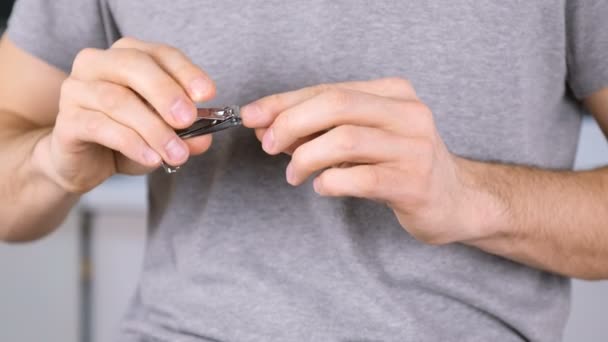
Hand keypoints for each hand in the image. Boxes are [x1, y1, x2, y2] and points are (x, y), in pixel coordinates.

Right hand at [44, 37, 214, 192]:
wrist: (84, 163)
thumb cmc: (125, 137)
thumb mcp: (163, 134)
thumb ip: (185, 134)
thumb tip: (203, 138)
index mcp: (127, 56)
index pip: (161, 54)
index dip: (186, 72)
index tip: (207, 94)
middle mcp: (98, 64)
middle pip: (134, 66)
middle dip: (166, 93)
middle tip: (188, 119)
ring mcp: (77, 90)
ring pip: (118, 100)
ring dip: (154, 129)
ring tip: (176, 153)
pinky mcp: (67, 121)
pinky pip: (100, 127)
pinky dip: (132, 143)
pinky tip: (152, 158)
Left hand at [242, 78, 485, 244]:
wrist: (454, 200)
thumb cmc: (400, 165)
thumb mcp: (363, 138)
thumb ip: (320, 129)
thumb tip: (267, 126)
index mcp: (394, 93)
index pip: (329, 89)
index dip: (284, 102)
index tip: (252, 116)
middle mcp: (408, 113)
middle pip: (336, 105)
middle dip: (290, 123)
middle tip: (268, 145)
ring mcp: (414, 147)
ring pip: (344, 140)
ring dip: (306, 158)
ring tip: (294, 175)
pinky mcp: (413, 183)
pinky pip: (359, 178)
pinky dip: (329, 182)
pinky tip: (323, 186)